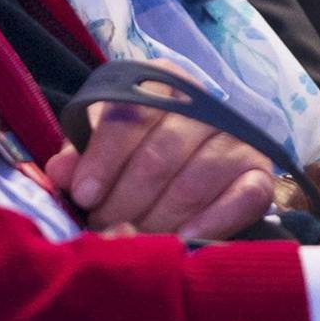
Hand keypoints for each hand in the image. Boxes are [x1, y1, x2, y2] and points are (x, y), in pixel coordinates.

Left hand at [46, 105, 275, 240]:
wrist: (193, 155)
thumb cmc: (134, 149)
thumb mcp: (101, 143)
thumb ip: (79, 157)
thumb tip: (61, 173)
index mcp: (159, 81)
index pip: (130, 114)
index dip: (104, 158)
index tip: (85, 195)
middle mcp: (202, 103)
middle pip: (160, 154)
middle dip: (125, 199)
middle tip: (105, 227)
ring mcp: (236, 138)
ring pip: (194, 180)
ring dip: (159, 218)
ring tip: (135, 239)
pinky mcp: (259, 173)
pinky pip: (244, 197)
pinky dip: (212, 221)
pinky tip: (184, 238)